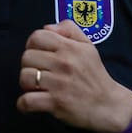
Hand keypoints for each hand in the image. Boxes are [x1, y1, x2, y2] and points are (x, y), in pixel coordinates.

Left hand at [16, 19, 131, 132]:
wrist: (107, 105)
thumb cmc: (95, 75)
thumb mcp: (88, 46)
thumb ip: (69, 29)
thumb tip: (47, 27)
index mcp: (70, 48)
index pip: (37, 36)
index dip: (32, 44)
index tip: (38, 54)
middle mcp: (63, 63)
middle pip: (27, 57)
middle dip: (28, 65)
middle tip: (38, 72)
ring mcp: (58, 84)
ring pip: (24, 77)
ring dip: (26, 84)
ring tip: (35, 87)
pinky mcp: (55, 103)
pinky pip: (27, 100)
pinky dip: (24, 104)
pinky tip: (30, 104)